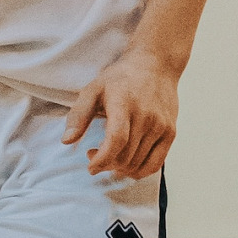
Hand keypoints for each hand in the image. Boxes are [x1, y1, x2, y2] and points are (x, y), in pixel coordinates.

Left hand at [63, 48, 179, 180]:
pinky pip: (155, 164)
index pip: (116, 140)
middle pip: (125, 156)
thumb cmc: (121, 78)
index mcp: (124, 103)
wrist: (156, 65)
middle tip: (93, 155)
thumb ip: (79, 115)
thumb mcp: (94, 89)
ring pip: (138, 163)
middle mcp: (146, 116)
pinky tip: (127, 164)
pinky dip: (139, 171)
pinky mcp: (170, 132)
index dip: (102, 159)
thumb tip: (67, 141)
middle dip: (106, 164)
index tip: (90, 166)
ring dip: (120, 168)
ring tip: (109, 156)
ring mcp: (161, 125)